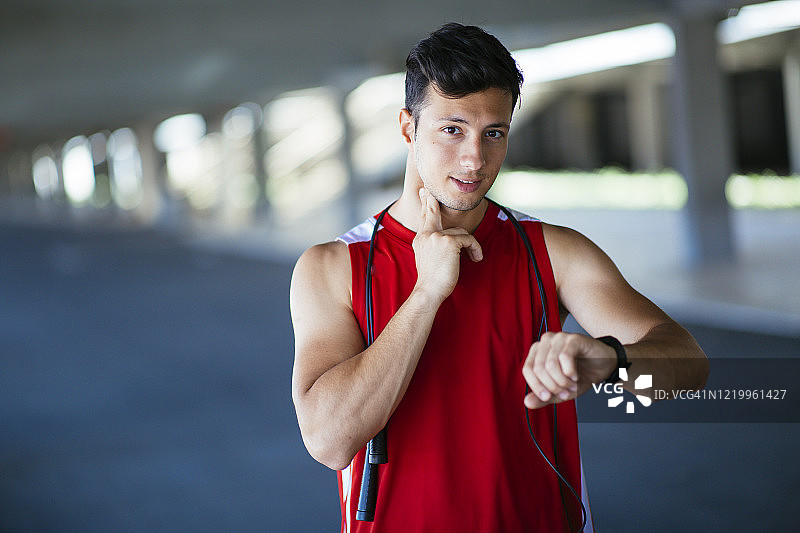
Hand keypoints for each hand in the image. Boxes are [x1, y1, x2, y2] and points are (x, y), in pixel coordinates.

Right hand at [411, 188, 482, 303]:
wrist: (429, 290)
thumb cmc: (432, 280)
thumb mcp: (428, 258)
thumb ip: (433, 245)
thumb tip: (447, 239)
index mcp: (421, 239)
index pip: (425, 218)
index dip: (426, 204)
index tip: (424, 193)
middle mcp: (426, 235)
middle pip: (432, 211)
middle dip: (432, 199)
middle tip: (429, 190)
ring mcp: (436, 237)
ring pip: (461, 232)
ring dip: (470, 244)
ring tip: (473, 256)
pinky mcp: (448, 242)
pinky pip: (468, 239)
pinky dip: (475, 248)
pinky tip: (476, 257)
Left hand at [522, 332, 616, 408]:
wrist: (605, 368)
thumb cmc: (581, 376)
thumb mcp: (560, 391)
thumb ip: (543, 397)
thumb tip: (527, 402)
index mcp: (537, 351)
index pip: (527, 370)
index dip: (537, 387)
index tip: (548, 397)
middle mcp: (545, 341)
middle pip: (538, 369)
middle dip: (552, 386)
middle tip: (565, 392)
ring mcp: (559, 338)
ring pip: (550, 364)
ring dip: (562, 381)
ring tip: (572, 385)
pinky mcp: (573, 338)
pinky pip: (564, 357)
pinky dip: (570, 372)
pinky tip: (576, 376)